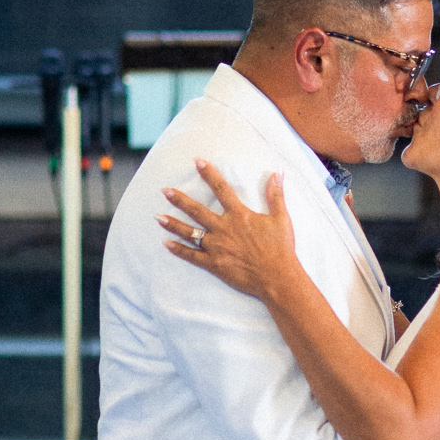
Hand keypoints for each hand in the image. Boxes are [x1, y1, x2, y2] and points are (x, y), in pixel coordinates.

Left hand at [159, 162, 301, 305]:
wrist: (277, 277)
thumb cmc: (281, 248)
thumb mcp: (281, 218)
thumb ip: (276, 195)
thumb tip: (278, 173)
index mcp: (239, 215)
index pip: (221, 189)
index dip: (209, 174)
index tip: (198, 161)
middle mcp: (224, 229)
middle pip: (197, 211)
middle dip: (179, 199)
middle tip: (164, 190)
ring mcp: (217, 247)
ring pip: (190, 233)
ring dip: (173, 223)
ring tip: (158, 217)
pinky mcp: (214, 264)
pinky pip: (192, 256)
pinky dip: (178, 250)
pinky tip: (166, 244)